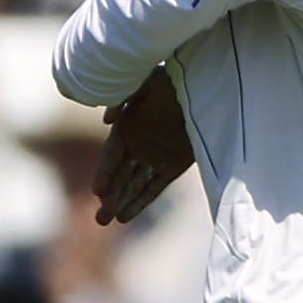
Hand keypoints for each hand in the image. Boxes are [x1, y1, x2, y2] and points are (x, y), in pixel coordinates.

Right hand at [92, 72, 192, 224]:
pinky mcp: (172, 167)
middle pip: (118, 176)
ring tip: (107, 220)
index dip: (104, 173)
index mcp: (126, 128)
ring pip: (132, 185)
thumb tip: (107, 121)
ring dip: (120, 203)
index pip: (110, 156)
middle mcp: (136, 146)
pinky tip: (126, 216)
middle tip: (100, 217)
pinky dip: (140, 202)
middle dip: (109, 196)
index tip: (98, 191)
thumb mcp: (147, 82)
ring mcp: (154, 158)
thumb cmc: (172, 82)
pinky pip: (153, 188)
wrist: (205, 89)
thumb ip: (124, 97)